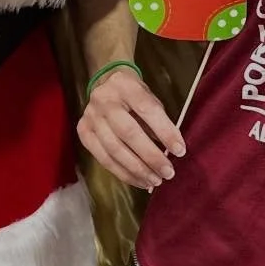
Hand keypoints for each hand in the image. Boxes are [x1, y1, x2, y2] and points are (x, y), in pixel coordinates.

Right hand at [76, 65, 185, 191]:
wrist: (104, 84)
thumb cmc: (133, 94)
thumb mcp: (148, 97)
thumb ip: (158, 120)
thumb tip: (171, 151)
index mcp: (125, 85)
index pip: (147, 109)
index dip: (164, 131)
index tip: (180, 151)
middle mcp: (104, 100)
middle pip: (128, 132)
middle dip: (150, 156)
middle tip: (168, 172)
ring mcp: (90, 117)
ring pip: (114, 149)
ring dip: (137, 169)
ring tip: (155, 181)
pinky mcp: (83, 132)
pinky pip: (103, 158)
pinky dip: (123, 173)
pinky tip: (139, 181)